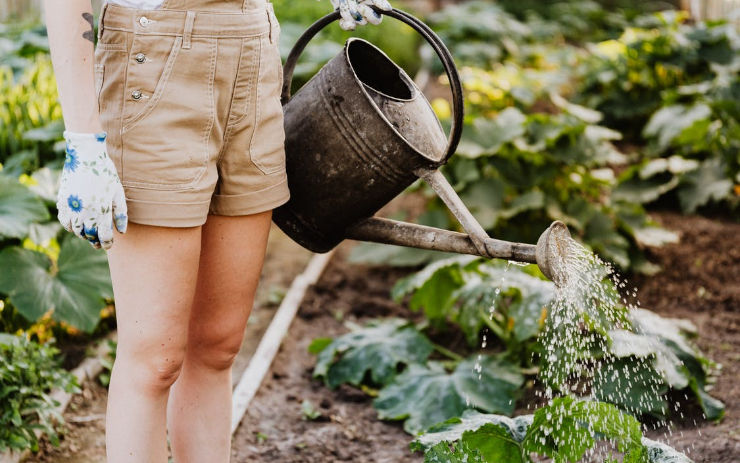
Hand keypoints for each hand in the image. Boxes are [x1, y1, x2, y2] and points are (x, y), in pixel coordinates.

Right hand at [57, 131, 127, 249]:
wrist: (85, 155)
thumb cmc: (106, 173)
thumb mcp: (118, 192)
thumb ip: (121, 213)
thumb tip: (121, 232)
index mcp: (101, 210)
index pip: (104, 235)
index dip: (107, 243)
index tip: (108, 245)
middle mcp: (85, 211)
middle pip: (89, 235)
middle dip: (95, 241)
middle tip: (98, 243)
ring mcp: (72, 206)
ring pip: (75, 230)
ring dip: (83, 234)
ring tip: (89, 234)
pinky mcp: (62, 201)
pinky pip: (64, 221)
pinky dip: (70, 226)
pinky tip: (77, 224)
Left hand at [329, 0, 391, 30]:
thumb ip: (378, 1)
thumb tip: (388, 9)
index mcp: (373, 10)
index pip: (376, 20)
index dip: (369, 15)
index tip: (361, 6)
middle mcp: (365, 16)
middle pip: (363, 22)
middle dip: (356, 11)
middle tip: (353, 3)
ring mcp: (355, 20)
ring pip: (354, 23)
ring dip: (348, 11)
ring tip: (346, 1)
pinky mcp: (345, 21)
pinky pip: (346, 27)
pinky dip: (344, 21)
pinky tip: (342, 15)